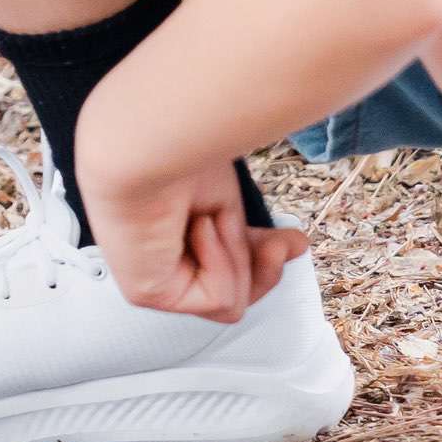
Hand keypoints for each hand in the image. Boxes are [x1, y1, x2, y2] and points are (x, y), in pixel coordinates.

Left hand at [86, 150, 311, 322]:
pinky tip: (198, 225)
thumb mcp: (229, 202)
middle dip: (263, 270)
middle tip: (281, 244)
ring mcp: (151, 278)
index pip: (221, 265)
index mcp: (169, 232)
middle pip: (232, 294)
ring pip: (230, 303)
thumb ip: (247, 238)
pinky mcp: (147, 293)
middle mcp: (157, 258)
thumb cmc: (178, 151)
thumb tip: (295, 248)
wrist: (151, 138)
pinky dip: (220, 261)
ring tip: (214, 217)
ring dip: (236, 257)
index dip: (259, 258)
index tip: (292, 240)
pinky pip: (217, 298)